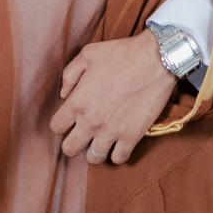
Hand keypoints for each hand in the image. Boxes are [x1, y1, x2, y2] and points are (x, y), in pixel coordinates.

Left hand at [50, 29, 176, 165]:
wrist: (157, 59)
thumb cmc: (122, 54)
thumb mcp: (88, 54)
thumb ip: (70, 74)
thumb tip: (64, 94)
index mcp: (78, 102)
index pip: (56, 127)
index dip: (62, 124)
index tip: (71, 121)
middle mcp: (91, 121)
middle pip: (70, 149)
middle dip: (74, 143)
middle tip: (84, 135)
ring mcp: (111, 131)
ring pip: (93, 158)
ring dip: (96, 150)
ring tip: (102, 140)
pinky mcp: (132, 136)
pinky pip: (118, 159)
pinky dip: (118, 154)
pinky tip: (120, 142)